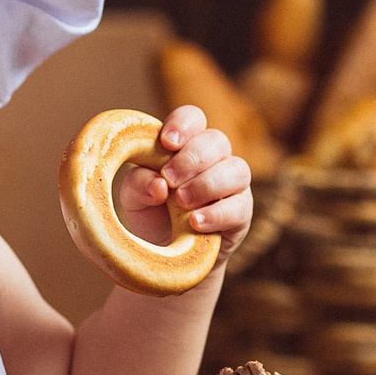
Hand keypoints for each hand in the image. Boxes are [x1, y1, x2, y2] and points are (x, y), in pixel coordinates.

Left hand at [119, 105, 252, 259]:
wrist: (165, 256)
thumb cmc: (151, 214)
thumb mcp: (133, 199)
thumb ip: (138, 185)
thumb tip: (157, 185)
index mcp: (186, 144)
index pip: (193, 118)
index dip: (183, 125)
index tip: (166, 143)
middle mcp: (213, 159)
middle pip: (217, 140)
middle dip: (192, 158)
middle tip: (169, 180)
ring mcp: (232, 184)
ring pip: (237, 170)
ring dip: (207, 184)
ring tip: (181, 202)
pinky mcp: (241, 213)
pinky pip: (240, 206)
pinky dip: (216, 213)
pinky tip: (195, 222)